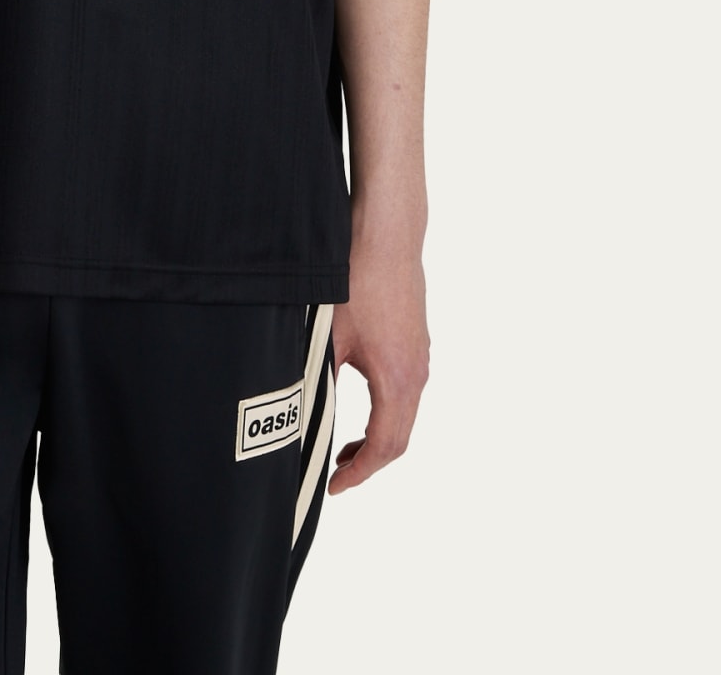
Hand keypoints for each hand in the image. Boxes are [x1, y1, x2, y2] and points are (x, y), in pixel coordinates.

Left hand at [326, 240, 428, 493]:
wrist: (387, 234)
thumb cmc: (358, 279)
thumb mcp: (329, 335)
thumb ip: (319, 379)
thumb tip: (299, 415)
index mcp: (397, 379)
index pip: (384, 447)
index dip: (358, 473)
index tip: (334, 486)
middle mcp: (417, 373)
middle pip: (399, 439)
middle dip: (367, 462)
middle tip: (336, 474)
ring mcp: (420, 357)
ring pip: (404, 415)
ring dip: (377, 437)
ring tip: (344, 447)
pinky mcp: (416, 341)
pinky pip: (406, 392)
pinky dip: (385, 412)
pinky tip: (360, 404)